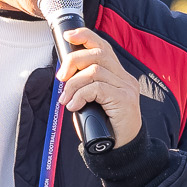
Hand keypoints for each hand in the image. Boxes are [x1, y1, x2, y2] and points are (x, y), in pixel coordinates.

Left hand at [58, 27, 143, 146]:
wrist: (122, 150)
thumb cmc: (104, 127)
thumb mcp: (92, 101)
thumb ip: (84, 86)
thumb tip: (64, 75)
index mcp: (118, 75)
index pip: (103, 46)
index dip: (86, 36)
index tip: (69, 36)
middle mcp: (125, 78)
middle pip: (98, 53)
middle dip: (73, 61)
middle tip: (60, 78)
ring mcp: (126, 88)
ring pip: (94, 71)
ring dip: (73, 84)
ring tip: (65, 99)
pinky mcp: (124, 99)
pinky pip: (96, 88)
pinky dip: (80, 95)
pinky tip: (74, 106)